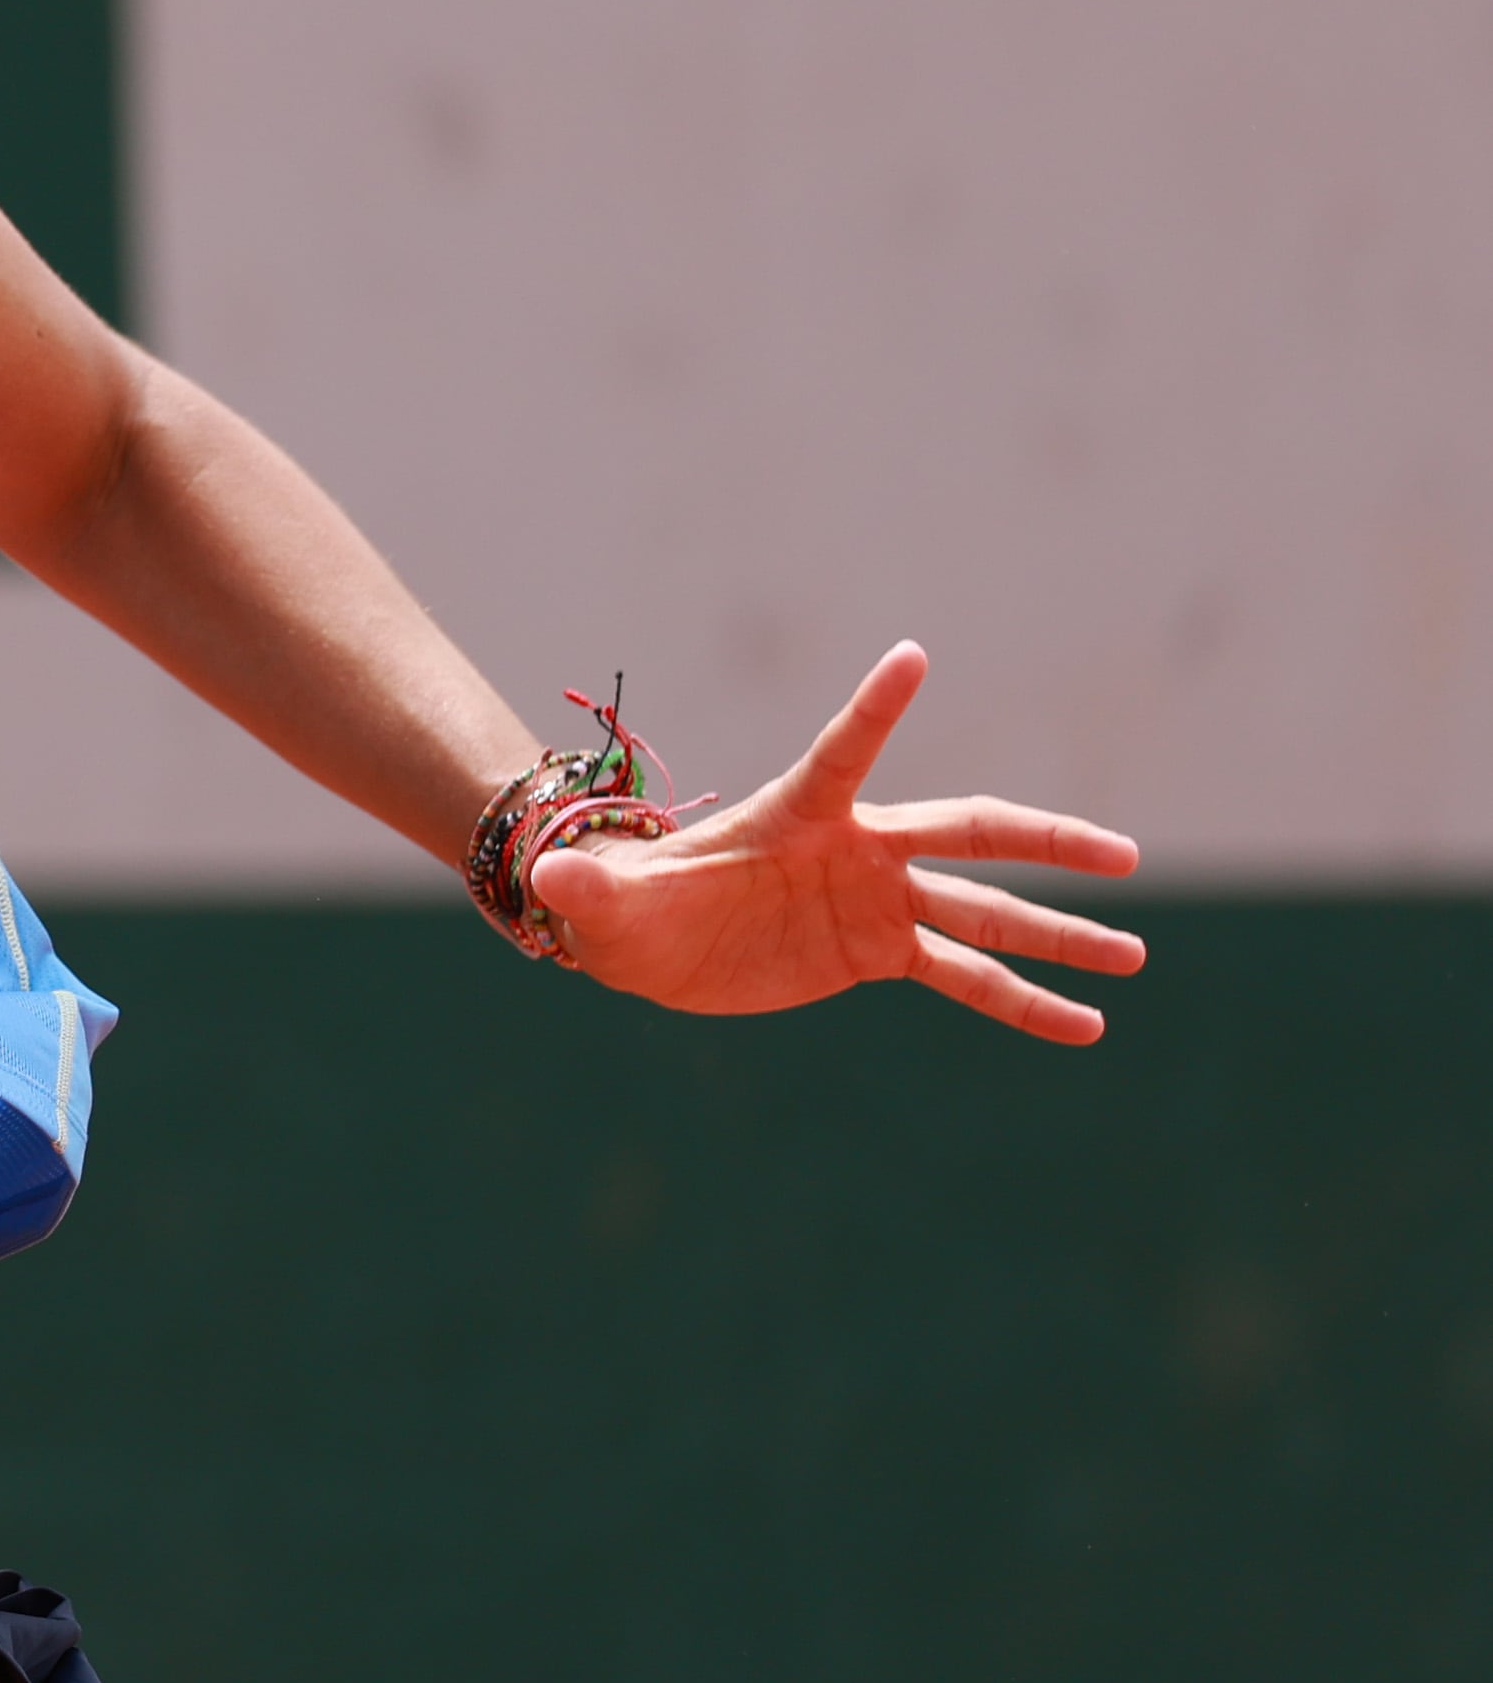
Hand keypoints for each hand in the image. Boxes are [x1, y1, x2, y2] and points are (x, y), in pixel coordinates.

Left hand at [527, 643, 1141, 1045]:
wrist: (650, 941)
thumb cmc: (630, 904)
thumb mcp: (606, 903)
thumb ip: (589, 887)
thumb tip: (548, 883)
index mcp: (796, 813)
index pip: (841, 750)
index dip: (871, 707)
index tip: (909, 654)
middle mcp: (855, 848)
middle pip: (965, 833)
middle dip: (1043, 841)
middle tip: (1123, 855)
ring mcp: (877, 900)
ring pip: (986, 914)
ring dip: (1058, 934)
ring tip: (1135, 960)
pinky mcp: (878, 951)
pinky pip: (965, 978)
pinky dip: (1022, 1002)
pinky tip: (1084, 1028)